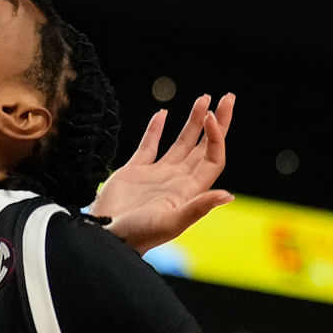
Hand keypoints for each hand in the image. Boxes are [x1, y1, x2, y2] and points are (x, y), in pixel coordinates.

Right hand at [92, 95, 235, 254]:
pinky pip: (149, 145)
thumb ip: (198, 207)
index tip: (212, 116)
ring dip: (193, 121)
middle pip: (203, 146)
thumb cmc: (138, 234)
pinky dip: (156, 129)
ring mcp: (157, 174)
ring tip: (204, 98)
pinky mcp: (135, 170)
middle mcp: (178, 180)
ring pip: (181, 142)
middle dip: (216, 122)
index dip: (216, 137)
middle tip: (227, 97)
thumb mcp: (171, 223)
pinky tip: (163, 113)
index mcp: (189, 190)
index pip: (212, 158)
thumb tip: (228, 195)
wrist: (104, 235)